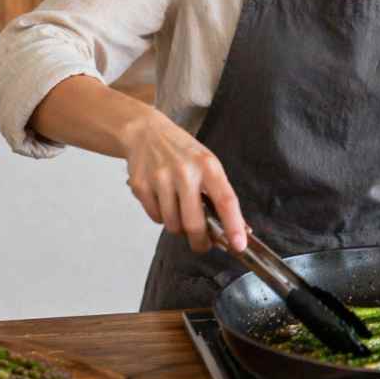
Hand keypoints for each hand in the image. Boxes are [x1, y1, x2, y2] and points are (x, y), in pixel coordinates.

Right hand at [125, 110, 247, 253]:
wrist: (146, 133)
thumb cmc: (182, 152)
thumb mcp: (207, 164)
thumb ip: (219, 193)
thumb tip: (237, 228)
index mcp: (208, 166)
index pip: (225, 200)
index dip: (233, 226)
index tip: (239, 245)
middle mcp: (185, 172)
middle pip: (194, 223)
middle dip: (200, 242)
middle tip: (203, 244)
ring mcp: (160, 178)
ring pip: (173, 225)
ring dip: (178, 227)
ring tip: (179, 211)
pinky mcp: (140, 186)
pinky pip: (155, 218)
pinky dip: (161, 217)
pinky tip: (163, 200)